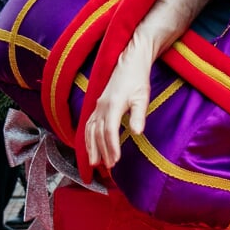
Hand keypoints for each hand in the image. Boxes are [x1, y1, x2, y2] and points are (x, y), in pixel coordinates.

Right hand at [82, 44, 152, 172]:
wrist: (129, 62)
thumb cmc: (138, 80)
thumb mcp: (142, 97)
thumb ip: (139, 115)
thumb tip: (137, 133)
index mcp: (113, 105)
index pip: (109, 131)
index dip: (111, 147)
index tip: (115, 161)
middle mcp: (101, 106)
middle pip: (98, 133)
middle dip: (101, 151)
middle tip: (106, 168)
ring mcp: (97, 106)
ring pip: (90, 130)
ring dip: (91, 146)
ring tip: (93, 162)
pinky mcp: (97, 105)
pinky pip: (88, 124)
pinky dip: (87, 136)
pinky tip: (89, 145)